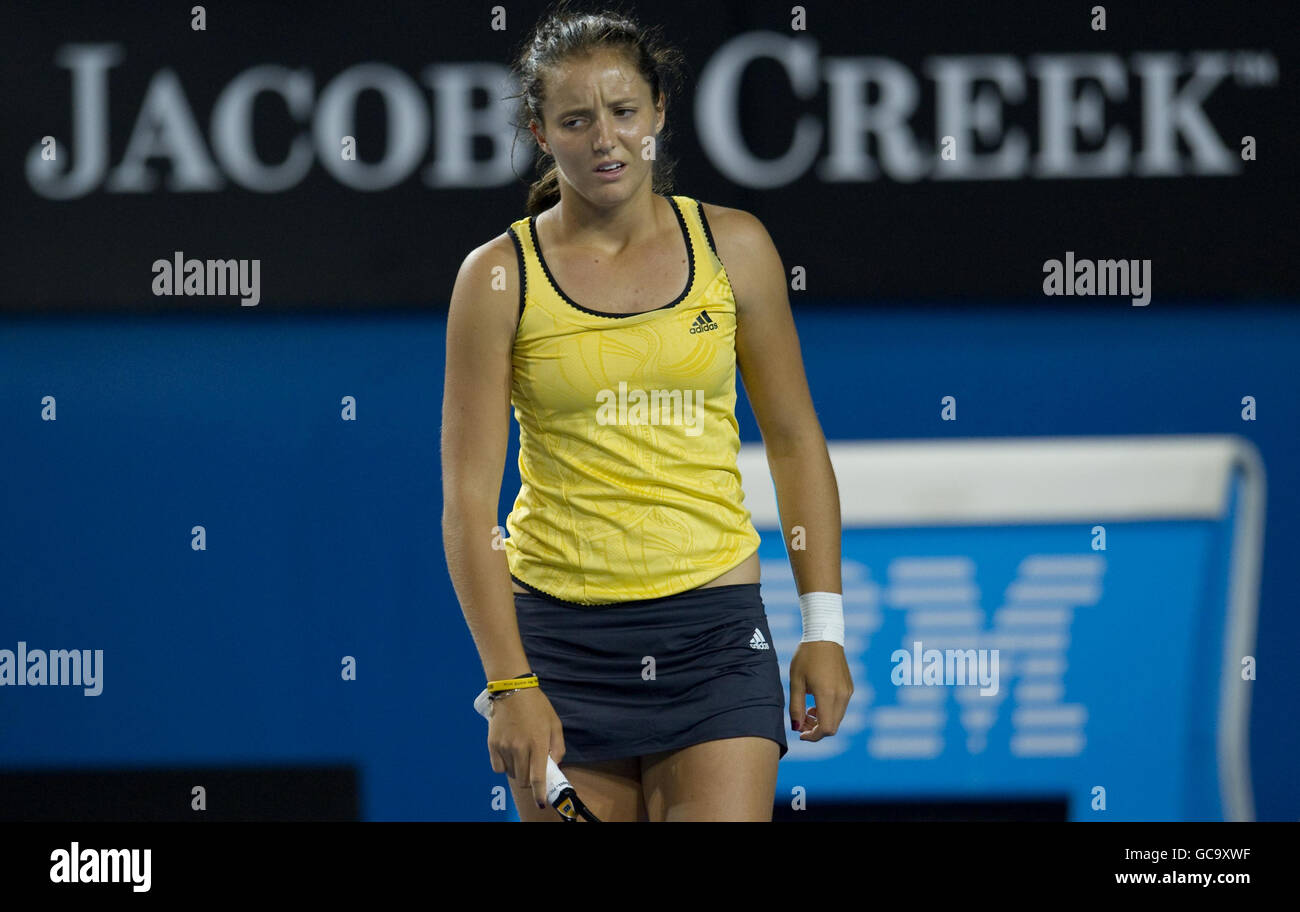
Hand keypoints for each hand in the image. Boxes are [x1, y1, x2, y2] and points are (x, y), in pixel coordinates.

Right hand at [487, 687, 565, 807]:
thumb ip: (558, 747)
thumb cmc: (537, 706)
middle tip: (533, 768)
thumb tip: (554, 765)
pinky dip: (504, 765)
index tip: (541, 802)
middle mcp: (520, 748)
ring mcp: (504, 747)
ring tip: (521, 754)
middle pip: (523, 780)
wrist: (512, 689)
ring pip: (511, 774)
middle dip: (530, 780)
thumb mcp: (555, 724)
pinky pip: (498, 767)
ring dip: (518, 770)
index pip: (537, 778)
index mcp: (538, 744)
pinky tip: (509, 753)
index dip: (539, 794)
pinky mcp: (492, 744)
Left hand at [788, 641, 852, 740]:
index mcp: (827, 694)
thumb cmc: (806, 657)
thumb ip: (795, 707)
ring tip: (807, 710)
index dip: (813, 736)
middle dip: (816, 730)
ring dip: (823, 720)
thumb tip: (796, 727)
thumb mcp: (796, 681)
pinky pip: (841, 708)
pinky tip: (816, 701)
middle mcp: (842, 695)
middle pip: (833, 726)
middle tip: (801, 721)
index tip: (800, 733)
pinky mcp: (849, 688)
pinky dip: (829, 711)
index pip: (826, 729)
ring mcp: (848, 692)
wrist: (824, 636)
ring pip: (837, 718)